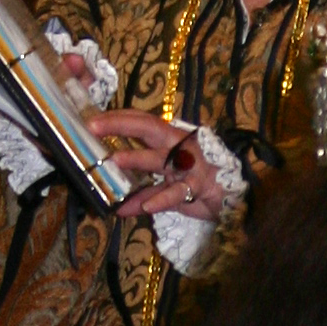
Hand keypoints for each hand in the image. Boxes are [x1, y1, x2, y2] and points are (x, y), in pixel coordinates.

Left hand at [87, 109, 224, 223]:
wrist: (236, 200)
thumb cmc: (201, 186)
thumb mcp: (169, 188)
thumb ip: (145, 193)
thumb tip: (117, 206)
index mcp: (173, 140)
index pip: (143, 122)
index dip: (118, 119)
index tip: (91, 121)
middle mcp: (181, 146)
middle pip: (149, 128)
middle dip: (121, 125)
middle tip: (93, 127)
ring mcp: (190, 165)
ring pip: (161, 158)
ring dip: (137, 158)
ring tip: (115, 161)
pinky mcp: (199, 186)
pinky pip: (178, 191)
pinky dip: (161, 198)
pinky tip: (145, 206)